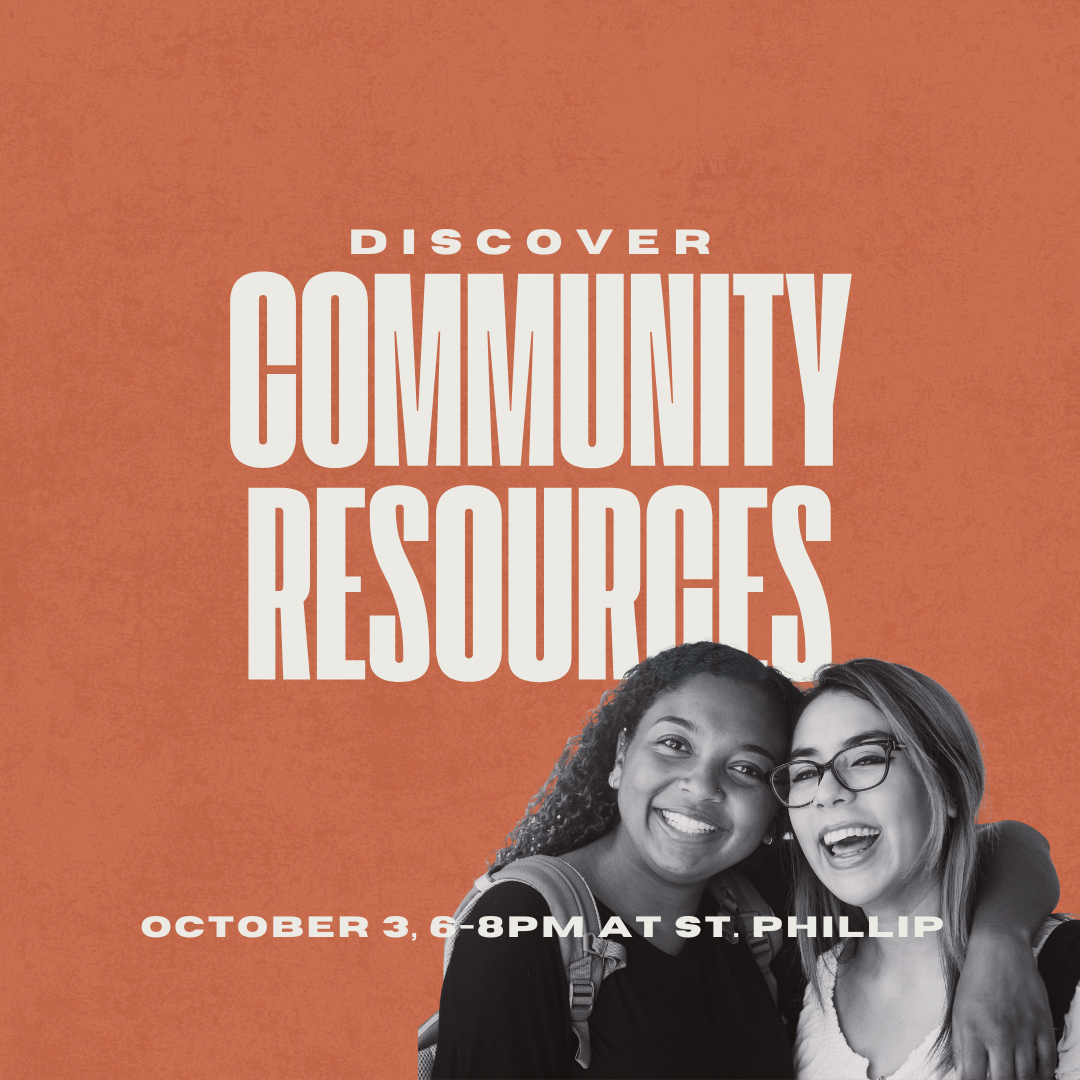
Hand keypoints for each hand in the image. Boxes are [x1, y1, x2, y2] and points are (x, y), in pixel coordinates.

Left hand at [952, 926, 1055, 1078]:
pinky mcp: (1043, 1025)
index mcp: (972, 1030)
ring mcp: (1023, 1030)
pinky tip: (1035, 1077)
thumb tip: (964, 1076)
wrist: (999, 949)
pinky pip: (1048, 1063)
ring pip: (1027, 1078)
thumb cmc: (975, 981)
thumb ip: (961, 1047)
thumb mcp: (958, 1012)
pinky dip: (1043, 1076)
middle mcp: (998, 1033)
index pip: (973, 1077)